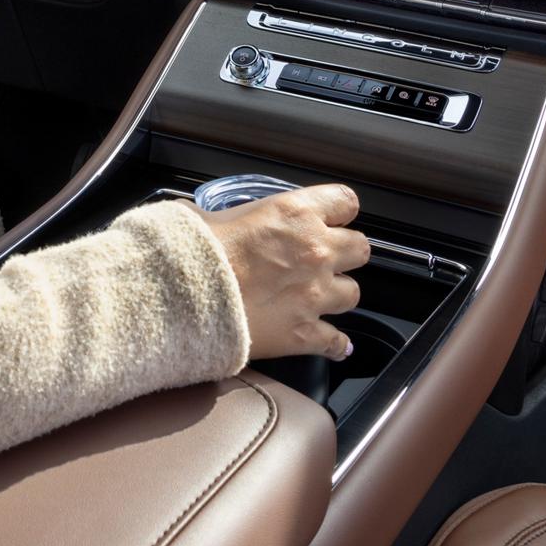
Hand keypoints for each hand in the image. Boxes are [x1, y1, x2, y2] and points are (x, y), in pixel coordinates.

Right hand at [196, 183, 368, 362]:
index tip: (330, 218)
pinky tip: (333, 344)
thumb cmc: (193, 252)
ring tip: (317, 298)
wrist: (184, 297)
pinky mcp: (304, 332)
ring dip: (337, 295)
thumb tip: (208, 220)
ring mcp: (315, 294)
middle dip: (345, 254)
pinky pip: (336, 341)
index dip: (338, 210)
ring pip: (353, 294)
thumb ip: (224, 217)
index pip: (344, 201)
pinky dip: (335, 344)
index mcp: (295, 214)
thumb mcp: (208, 215)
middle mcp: (315, 251)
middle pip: (360, 249)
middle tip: (324, 259)